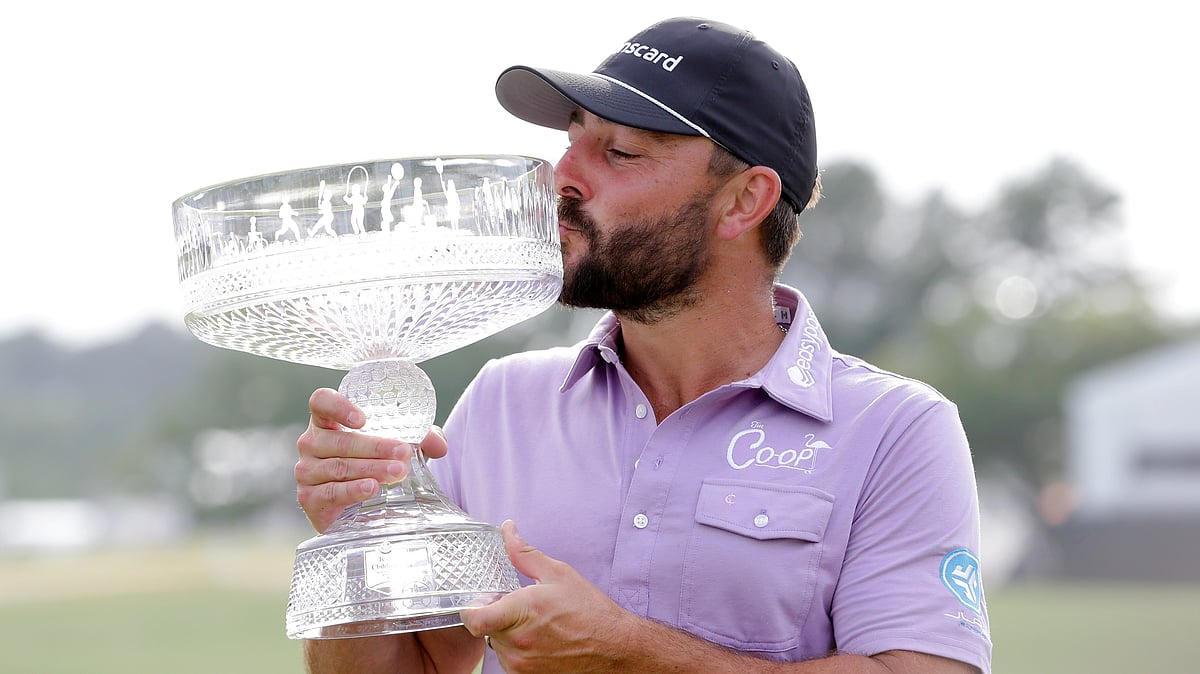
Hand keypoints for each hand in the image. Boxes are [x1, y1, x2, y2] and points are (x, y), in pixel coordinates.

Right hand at [294, 388, 448, 532]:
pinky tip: (372, 488)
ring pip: (340, 467)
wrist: (356, 507)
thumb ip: (420, 439)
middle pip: (340, 441)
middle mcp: (311, 442)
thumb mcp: (396, 446)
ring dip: (371, 468)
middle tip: (404, 452)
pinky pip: (332, 492)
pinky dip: (354, 490)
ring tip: (398, 472)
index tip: (363, 419)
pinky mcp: (309, 497)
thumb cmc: (372, 464)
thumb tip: (440, 445)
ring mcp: (306, 470)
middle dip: (376, 447)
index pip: (321, 402)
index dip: (338, 406)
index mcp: (327, 421)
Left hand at [461, 521, 636, 672]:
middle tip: (520, 607)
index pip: (474, 619)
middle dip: (499, 616)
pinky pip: (512, 660)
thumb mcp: (558, 574)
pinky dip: (520, 648)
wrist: (614, 647)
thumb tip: (508, 531)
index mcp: (521, 613)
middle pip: (487, 628)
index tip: (479, 601)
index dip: (471, 609)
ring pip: (499, 645)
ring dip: (509, 633)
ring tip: (537, 624)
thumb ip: (524, 554)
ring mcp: (522, 664)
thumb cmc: (590, 611)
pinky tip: (542, 638)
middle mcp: (518, 643)